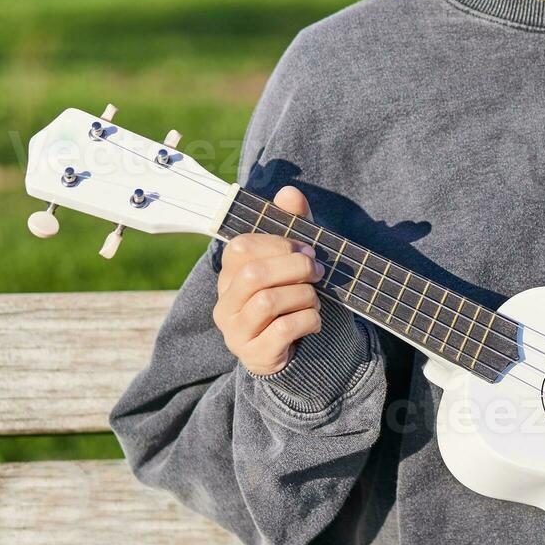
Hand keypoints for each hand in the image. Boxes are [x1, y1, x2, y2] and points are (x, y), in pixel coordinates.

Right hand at [213, 185, 325, 377]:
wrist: (292, 350)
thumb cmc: (290, 297)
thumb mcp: (293, 259)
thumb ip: (291, 225)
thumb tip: (288, 191)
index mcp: (229, 275)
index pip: (242, 248)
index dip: (279, 244)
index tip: (307, 249)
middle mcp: (225, 302)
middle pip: (255, 274)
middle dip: (296, 268)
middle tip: (318, 272)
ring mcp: (236, 331)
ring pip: (268, 302)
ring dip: (304, 296)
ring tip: (315, 299)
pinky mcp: (254, 354)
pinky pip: (283, 330)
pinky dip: (308, 320)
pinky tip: (314, 321)